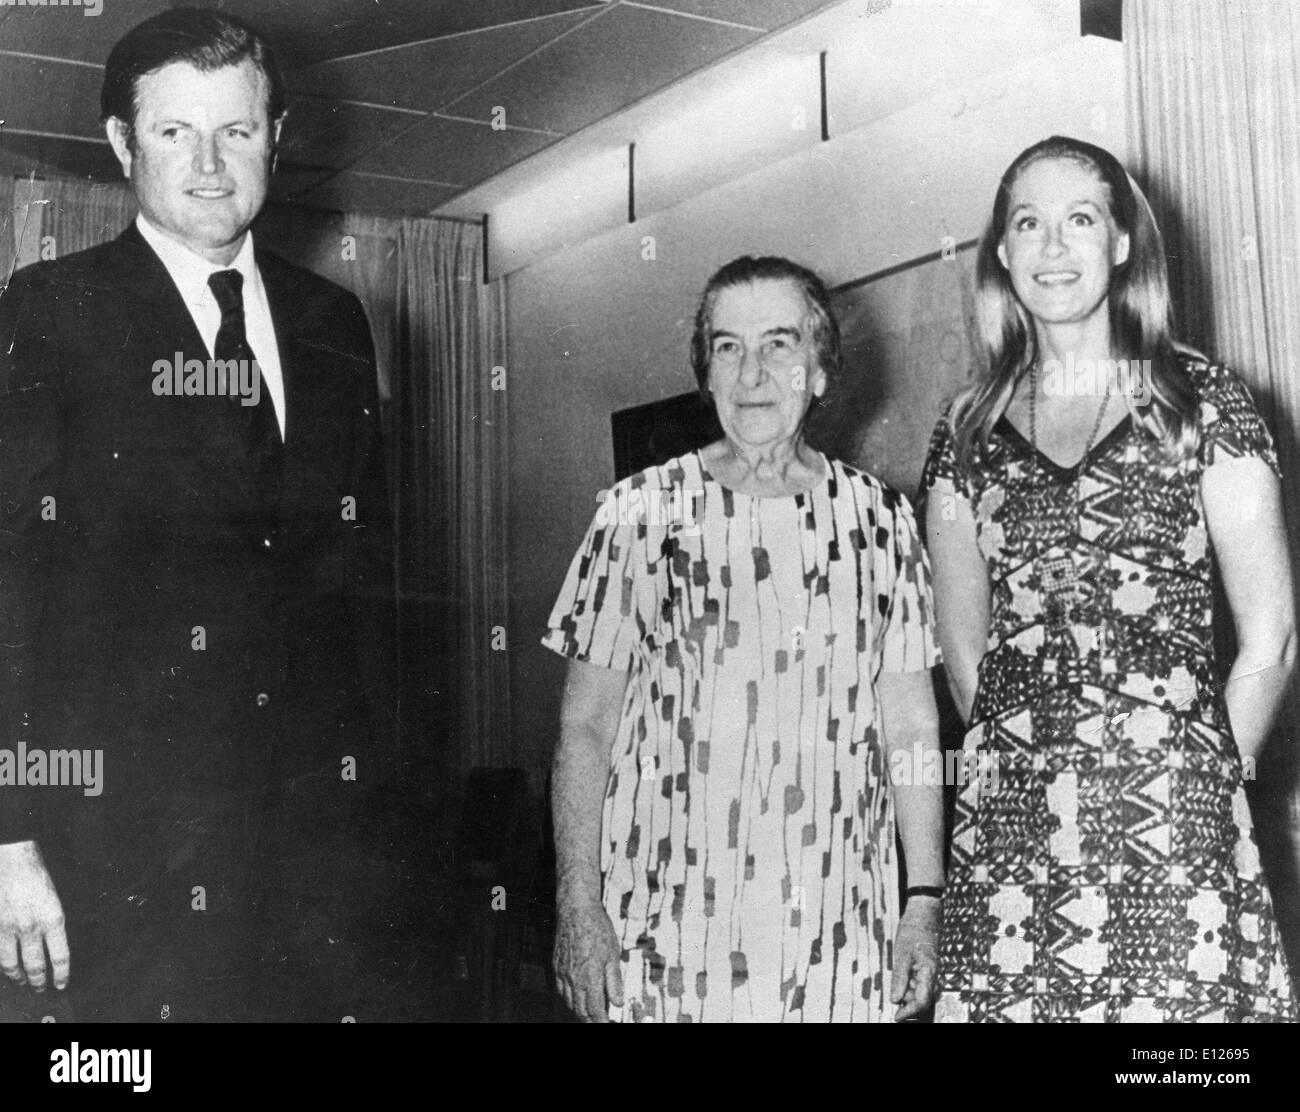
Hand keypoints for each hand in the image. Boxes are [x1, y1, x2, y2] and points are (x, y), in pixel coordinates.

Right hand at [0, 841, 69, 992]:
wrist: (12, 860)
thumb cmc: (36, 876)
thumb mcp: (55, 900)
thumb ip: (54, 924)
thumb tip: (54, 946)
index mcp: (53, 919)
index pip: (61, 957)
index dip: (61, 974)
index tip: (61, 984)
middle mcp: (32, 927)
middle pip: (36, 965)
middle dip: (39, 981)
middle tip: (40, 988)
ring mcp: (9, 929)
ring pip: (12, 964)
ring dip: (18, 977)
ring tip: (22, 982)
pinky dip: (3, 964)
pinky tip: (6, 967)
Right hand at [553, 897, 622, 1022]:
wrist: (576, 910)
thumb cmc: (596, 929)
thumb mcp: (613, 955)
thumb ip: (614, 981)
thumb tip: (617, 1003)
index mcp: (589, 978)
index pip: (595, 1011)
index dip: (601, 1022)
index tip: (608, 1024)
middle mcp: (573, 979)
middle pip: (580, 1010)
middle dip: (591, 1020)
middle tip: (601, 1021)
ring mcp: (562, 974)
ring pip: (569, 1002)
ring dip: (580, 1011)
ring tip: (591, 1014)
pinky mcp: (557, 966)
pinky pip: (561, 991)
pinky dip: (570, 999)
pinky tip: (577, 997)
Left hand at [891, 895, 939, 1020]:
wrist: (923, 913)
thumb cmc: (913, 931)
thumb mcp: (902, 954)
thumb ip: (900, 978)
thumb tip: (896, 1000)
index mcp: (928, 973)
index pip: (921, 1001)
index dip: (908, 1012)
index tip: (896, 1017)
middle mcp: (933, 975)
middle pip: (922, 1000)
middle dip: (908, 1007)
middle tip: (893, 1007)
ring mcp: (931, 972)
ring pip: (920, 993)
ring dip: (908, 996)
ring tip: (897, 990)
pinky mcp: (927, 968)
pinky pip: (920, 983)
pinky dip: (909, 986)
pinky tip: (901, 982)